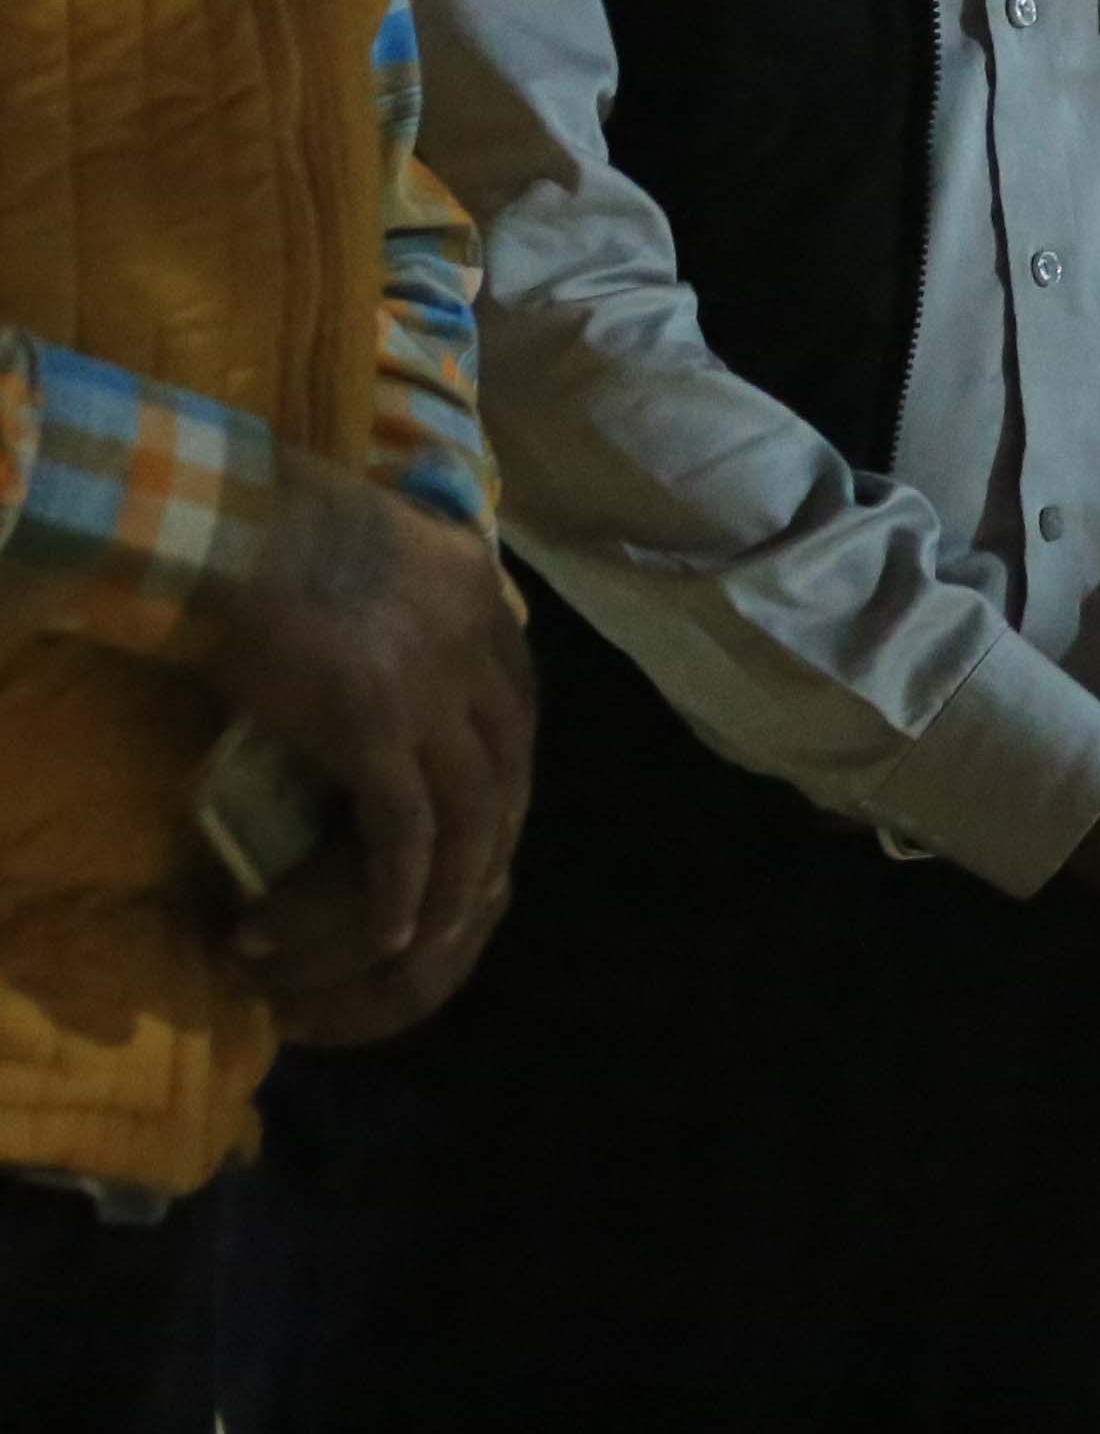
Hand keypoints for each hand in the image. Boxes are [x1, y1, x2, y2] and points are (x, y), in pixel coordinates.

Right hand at [203, 450, 530, 1022]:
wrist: (225, 522)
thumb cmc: (271, 525)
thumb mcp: (375, 540)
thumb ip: (400, 586)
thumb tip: (383, 619)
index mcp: (476, 592)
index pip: (518, 697)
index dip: (505, 760)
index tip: (487, 804)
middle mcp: (473, 640)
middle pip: (510, 760)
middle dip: (498, 830)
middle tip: (474, 885)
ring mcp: (429, 686)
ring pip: (472, 807)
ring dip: (458, 880)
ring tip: (433, 933)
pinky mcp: (372, 727)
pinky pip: (406, 829)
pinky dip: (404, 886)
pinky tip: (390, 931)